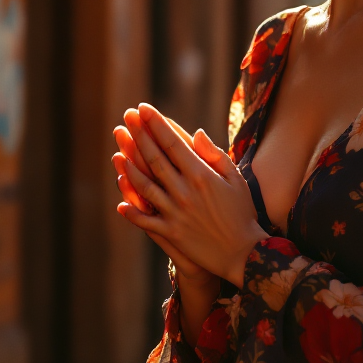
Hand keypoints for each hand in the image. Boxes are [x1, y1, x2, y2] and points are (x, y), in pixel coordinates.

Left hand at [113, 103, 264, 287]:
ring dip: (129, 167)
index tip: (144, 109)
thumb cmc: (243, 212)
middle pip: (155, 159)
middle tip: (126, 117)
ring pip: (145, 186)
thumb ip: (215, 155)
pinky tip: (120, 202)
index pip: (172, 143)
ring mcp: (175, 213)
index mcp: (201, 175)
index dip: (156, 124)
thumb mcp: (236, 179)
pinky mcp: (171, 233)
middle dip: (138, 135)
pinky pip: (146, 220)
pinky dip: (132, 211)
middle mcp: (184, 191)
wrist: (244, 253)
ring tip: (118, 149)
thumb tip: (196, 132)